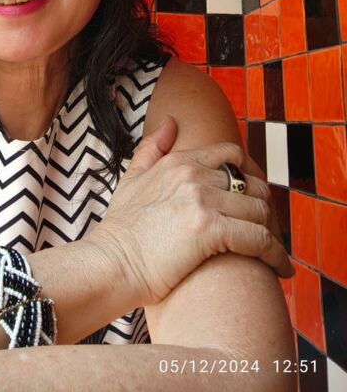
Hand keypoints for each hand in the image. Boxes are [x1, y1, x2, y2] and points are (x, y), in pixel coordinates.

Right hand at [87, 116, 294, 308]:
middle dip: (267, 208)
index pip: (233, 155)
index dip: (254, 175)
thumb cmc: (122, 230)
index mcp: (179, 161)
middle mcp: (193, 174)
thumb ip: (152, 148)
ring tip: (276, 253)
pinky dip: (276, 255)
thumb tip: (171, 121)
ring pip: (260, 211)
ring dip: (274, 234)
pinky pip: (259, 239)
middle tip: (270, 231)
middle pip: (253, 184)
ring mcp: (201, 200)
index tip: (259, 198)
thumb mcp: (132, 178)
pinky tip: (280, 270)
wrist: (111, 264)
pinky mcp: (209, 229)